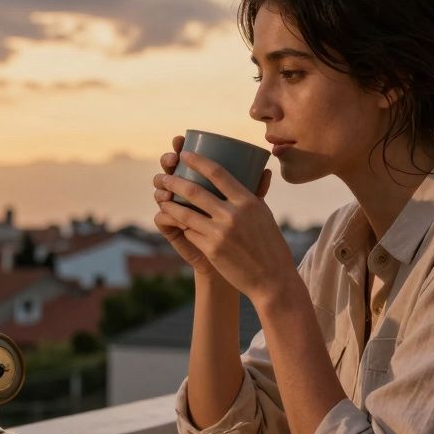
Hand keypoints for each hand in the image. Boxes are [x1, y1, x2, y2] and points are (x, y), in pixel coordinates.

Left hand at [155, 136, 273, 275]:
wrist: (271, 279)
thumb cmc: (270, 245)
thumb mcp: (266, 215)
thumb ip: (257, 193)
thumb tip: (263, 170)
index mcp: (248, 201)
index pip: (218, 173)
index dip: (198, 161)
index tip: (184, 154)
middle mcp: (233, 214)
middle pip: (195, 191)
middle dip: (174, 181)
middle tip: (164, 176)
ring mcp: (220, 232)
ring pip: (185, 213)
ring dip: (169, 204)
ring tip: (161, 198)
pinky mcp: (211, 249)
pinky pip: (190, 232)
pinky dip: (183, 226)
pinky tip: (176, 222)